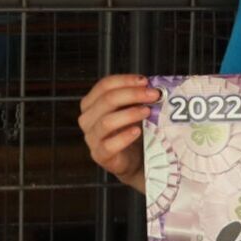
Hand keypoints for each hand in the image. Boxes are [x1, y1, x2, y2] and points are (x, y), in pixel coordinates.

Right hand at [79, 74, 159, 191]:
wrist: (134, 160)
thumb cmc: (131, 130)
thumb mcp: (131, 109)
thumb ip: (136, 97)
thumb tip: (153, 86)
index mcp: (91, 104)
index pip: (104, 85)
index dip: (125, 80)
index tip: (145, 81)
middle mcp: (87, 119)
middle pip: (106, 100)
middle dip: (132, 94)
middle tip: (152, 95)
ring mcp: (91, 139)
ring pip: (106, 122)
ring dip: (130, 114)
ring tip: (147, 112)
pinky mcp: (100, 155)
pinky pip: (109, 145)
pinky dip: (124, 137)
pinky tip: (137, 132)